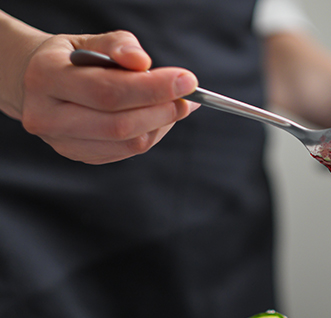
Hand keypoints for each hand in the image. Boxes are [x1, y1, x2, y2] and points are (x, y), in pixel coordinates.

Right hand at [19, 30, 198, 163]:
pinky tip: (156, 117)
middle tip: (187, 97)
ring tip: (175, 105)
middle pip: (119, 125)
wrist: (35, 82)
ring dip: (161, 125)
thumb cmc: (70, 59)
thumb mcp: (90, 40)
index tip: (186, 81)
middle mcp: (47, 115)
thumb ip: (119, 46)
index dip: (153, 89)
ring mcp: (61, 141)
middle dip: (163, 111)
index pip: (108, 91)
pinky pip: (126, 152)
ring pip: (127, 144)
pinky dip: (150, 134)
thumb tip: (142, 63)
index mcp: (47, 77)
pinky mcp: (78, 155)